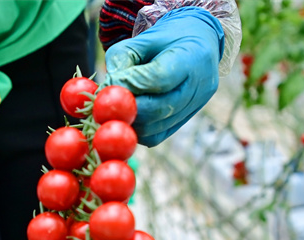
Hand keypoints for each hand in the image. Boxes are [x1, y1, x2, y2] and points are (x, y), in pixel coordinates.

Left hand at [104, 7, 224, 146]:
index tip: (109, 86)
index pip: (159, 78)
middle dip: (127, 109)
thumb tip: (104, 91)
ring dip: (129, 122)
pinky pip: (156, 136)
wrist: (197, 43)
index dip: (130, 86)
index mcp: (192, 57)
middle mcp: (198, 86)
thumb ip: (121, 62)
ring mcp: (194, 107)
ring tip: (115, 109)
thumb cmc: (164, 40)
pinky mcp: (184, 121)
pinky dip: (137, 130)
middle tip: (105, 105)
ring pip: (155, 128)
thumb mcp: (140, 41)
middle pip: (158, 109)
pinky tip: (129, 116)